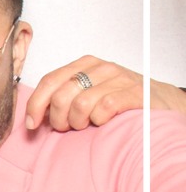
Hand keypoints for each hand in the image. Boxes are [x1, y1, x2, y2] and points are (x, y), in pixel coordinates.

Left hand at [24, 57, 185, 131]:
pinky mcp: (134, 93)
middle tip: (66, 127)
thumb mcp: (88, 93)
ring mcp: (119, 79)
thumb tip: (34, 116)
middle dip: (58, 118)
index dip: (36, 104)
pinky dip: (98, 120)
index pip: (50, 81)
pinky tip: (102, 122)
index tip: (32, 124)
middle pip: (62, 94)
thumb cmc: (119, 101)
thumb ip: (64, 98)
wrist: (160, 102)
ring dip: (78, 121)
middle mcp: (101, 68)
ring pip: (81, 103)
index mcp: (84, 65)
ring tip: (86, 125)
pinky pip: (104, 108)